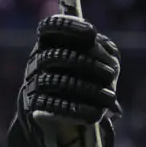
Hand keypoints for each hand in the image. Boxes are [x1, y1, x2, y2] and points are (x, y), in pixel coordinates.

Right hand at [8, 15, 121, 146]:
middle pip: (58, 56)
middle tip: (111, 74)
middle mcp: (37, 61)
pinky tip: (96, 115)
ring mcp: (34, 84)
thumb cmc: (80, 82)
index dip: (70, 26)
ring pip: (58, 82)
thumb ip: (102, 51)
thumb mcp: (93, 63)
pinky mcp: (34, 108)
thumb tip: (107, 54)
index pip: (51, 27)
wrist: (56, 120)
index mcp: (49, 44)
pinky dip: (77, 111)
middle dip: (88, 64)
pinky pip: (53, 107)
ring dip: (88, 90)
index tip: (91, 33)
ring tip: (110, 98)